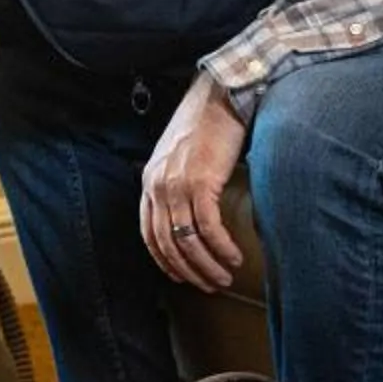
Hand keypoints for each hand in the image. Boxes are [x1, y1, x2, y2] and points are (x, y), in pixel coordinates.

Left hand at [141, 71, 248, 291]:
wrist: (221, 96)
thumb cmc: (206, 123)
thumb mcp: (179, 155)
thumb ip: (177, 181)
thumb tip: (191, 212)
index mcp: (150, 181)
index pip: (149, 234)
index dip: (165, 261)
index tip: (182, 276)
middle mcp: (158, 186)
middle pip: (167, 244)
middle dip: (189, 271)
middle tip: (209, 285)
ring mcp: (177, 186)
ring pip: (187, 242)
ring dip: (207, 266)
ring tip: (224, 278)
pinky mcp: (200, 183)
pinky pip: (208, 228)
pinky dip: (221, 248)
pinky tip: (233, 257)